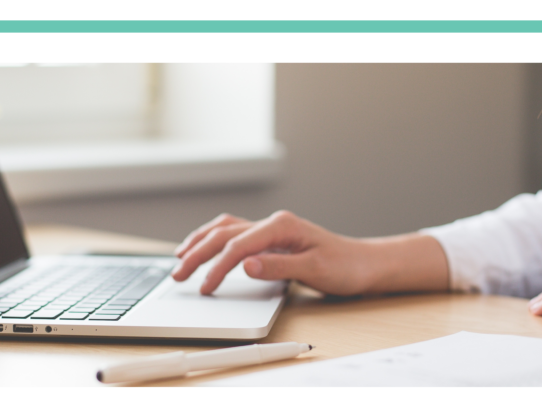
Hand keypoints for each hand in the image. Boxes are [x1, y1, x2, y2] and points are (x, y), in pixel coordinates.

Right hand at [172, 211, 376, 295]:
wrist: (364, 264)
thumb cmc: (345, 266)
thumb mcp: (315, 270)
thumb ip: (278, 267)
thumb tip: (245, 265)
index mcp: (281, 226)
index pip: (238, 245)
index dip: (217, 267)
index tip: (205, 288)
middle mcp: (273, 223)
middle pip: (224, 234)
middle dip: (197, 253)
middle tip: (178, 275)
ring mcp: (271, 229)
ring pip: (225, 229)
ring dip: (200, 242)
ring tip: (179, 258)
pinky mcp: (271, 239)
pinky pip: (234, 234)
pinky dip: (214, 240)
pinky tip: (204, 248)